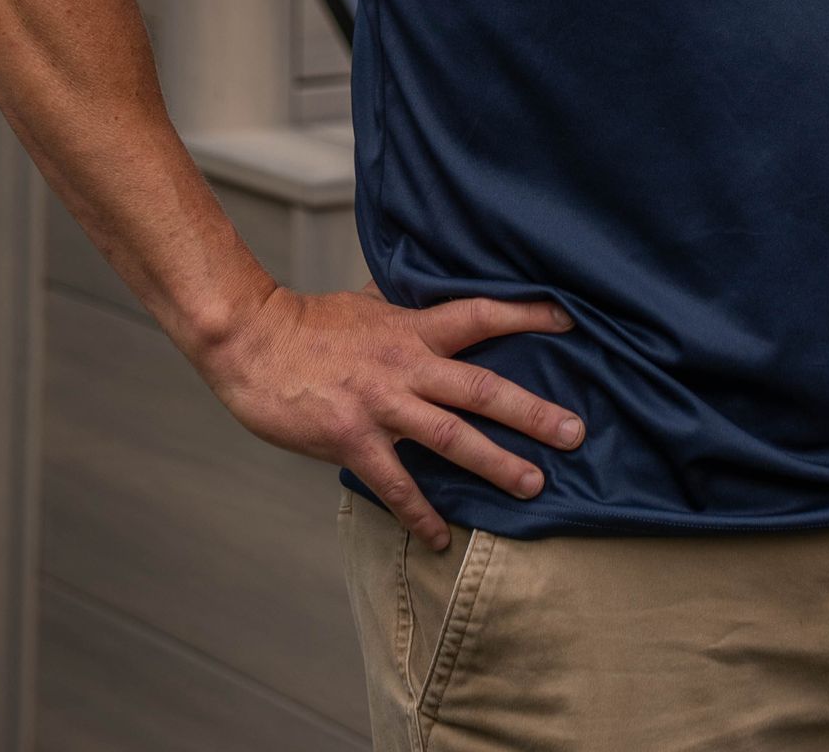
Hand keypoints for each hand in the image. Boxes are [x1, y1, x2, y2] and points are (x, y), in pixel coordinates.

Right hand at [197, 278, 585, 550]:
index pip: (481, 315)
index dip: (526, 317)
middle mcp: (406, 366)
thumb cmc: (307, 324)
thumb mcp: (364, 305)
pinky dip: (420, 514)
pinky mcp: (351, 438)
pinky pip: (395, 483)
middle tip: (576, 432)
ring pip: (452, 437)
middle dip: (533, 411)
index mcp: (412, 329)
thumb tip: (413, 290)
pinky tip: (441, 537)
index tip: (570, 322)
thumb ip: (397, 307)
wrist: (253, 341)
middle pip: (483, 387)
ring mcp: (381, 404)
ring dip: (496, 463)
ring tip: (534, 485)